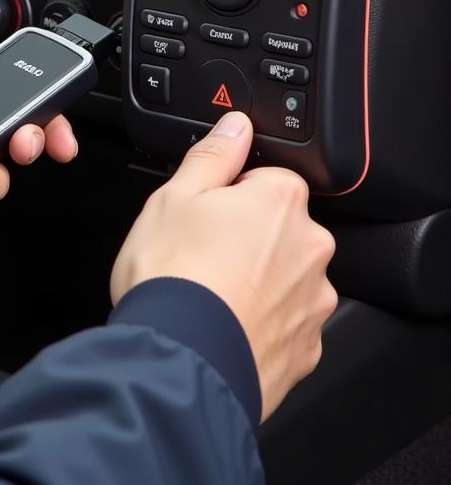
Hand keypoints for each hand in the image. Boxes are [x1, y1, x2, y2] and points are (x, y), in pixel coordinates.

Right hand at [109, 111, 337, 420]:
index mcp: (280, 201)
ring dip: (257, 280)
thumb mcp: (174, 195)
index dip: (230, 194)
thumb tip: (236, 125)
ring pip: (285, 277)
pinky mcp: (306, 349)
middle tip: (200, 253)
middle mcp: (310, 248)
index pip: (267, 177)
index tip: (204, 213)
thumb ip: (213, 155)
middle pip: (280, 228)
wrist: (180, 359)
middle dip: (247, 236)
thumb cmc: (172, 274)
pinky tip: (223, 325)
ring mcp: (312, 302)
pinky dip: (260, 322)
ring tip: (208, 294)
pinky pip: (284, 323)